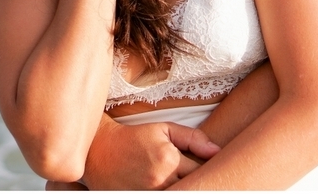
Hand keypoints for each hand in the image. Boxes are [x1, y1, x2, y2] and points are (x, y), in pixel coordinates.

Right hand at [80, 117, 219, 189]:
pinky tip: (166, 185)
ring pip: (178, 192)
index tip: (204, 167)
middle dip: (197, 183)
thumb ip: (193, 139)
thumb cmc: (135, 138)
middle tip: (195, 177)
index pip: (200, 171)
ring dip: (182, 188)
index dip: (205, 170)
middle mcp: (159, 180)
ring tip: (177, 179)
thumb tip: (216, 151)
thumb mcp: (164, 130)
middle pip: (191, 186)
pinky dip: (167, 191)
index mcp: (169, 159)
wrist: (100, 151)